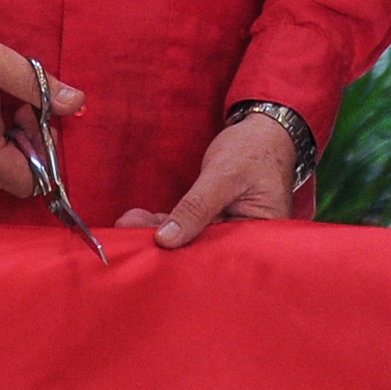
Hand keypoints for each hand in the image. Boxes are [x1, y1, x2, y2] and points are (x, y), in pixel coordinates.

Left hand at [117, 113, 297, 250]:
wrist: (264, 130)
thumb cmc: (254, 150)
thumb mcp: (223, 176)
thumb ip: (197, 208)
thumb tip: (166, 240)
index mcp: (260, 237)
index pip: (218, 256)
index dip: (184, 259)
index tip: (150, 254)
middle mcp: (245, 241)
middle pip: (201, 250)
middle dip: (165, 247)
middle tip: (128, 241)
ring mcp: (229, 230)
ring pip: (191, 238)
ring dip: (158, 233)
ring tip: (126, 228)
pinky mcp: (216, 219)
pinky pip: (189, 225)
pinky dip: (166, 223)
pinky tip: (139, 221)